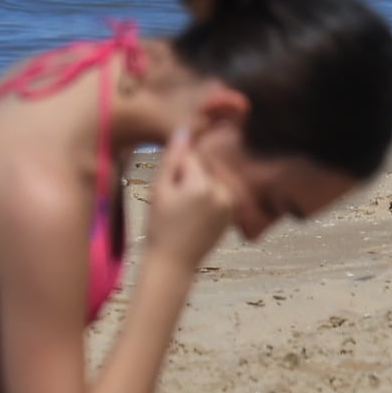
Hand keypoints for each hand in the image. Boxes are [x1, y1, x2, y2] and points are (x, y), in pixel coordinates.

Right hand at [147, 124, 241, 267]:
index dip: (176, 168)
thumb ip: (172, 158)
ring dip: (198, 187)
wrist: (173, 262)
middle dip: (188, 177)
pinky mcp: (232, 214)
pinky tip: (194, 217)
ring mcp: (230, 204)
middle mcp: (222, 192)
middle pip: (204, 169)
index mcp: (203, 185)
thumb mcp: (159, 190)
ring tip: (183, 211)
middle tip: (175, 203)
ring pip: (211, 181)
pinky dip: (207, 198)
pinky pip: (218, 195)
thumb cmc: (160, 226)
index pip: (191, 158)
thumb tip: (184, 130)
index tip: (169, 188)